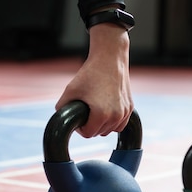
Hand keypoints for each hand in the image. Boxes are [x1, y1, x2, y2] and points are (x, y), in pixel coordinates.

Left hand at [56, 23, 133, 137]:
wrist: (110, 58)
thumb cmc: (89, 73)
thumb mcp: (69, 90)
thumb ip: (61, 107)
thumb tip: (60, 120)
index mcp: (101, 114)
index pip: (88, 134)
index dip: (80, 128)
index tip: (78, 118)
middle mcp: (116, 115)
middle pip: (99, 133)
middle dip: (90, 126)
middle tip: (85, 113)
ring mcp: (125, 112)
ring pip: (110, 130)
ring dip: (102, 125)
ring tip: (94, 112)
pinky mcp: (130, 107)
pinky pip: (121, 124)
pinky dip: (113, 121)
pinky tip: (106, 113)